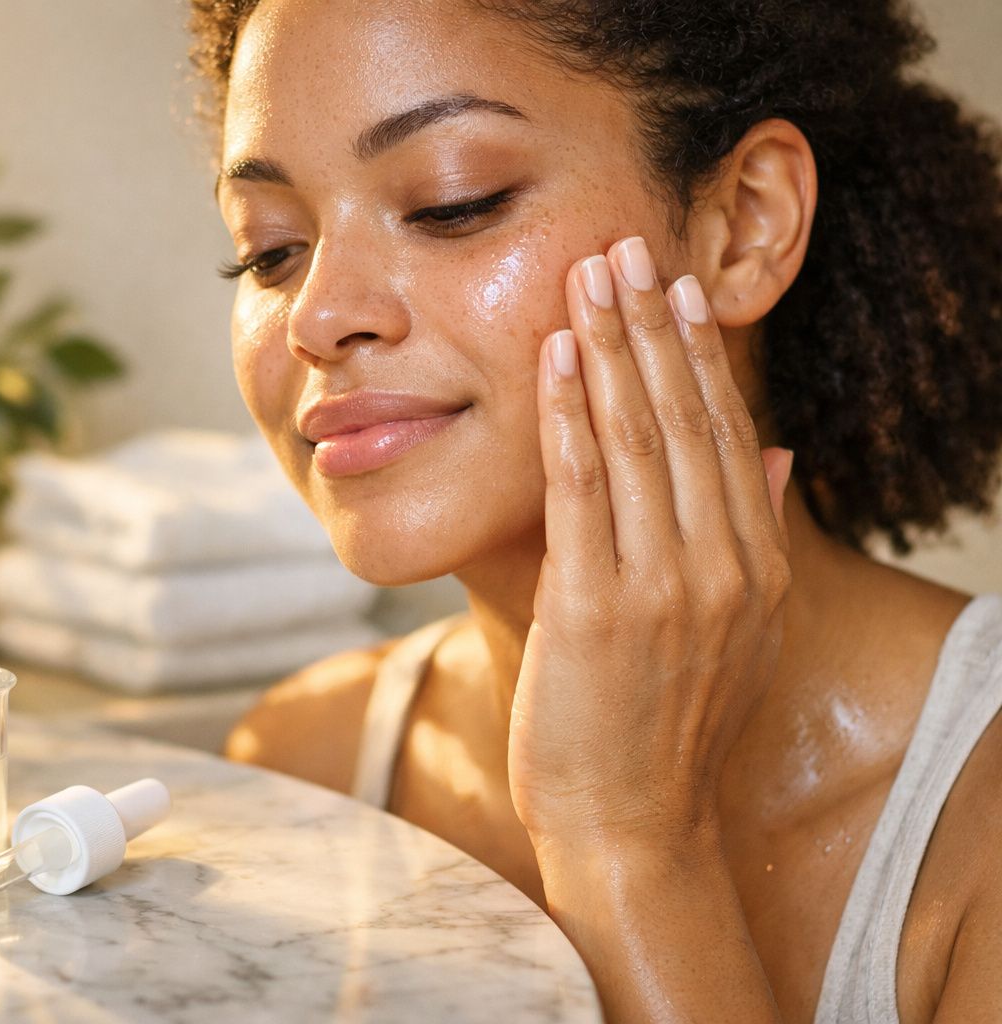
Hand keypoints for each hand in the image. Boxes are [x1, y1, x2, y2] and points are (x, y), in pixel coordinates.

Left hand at [508, 235, 794, 852]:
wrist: (630, 826)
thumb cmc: (659, 728)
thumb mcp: (731, 632)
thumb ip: (748, 536)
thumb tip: (771, 452)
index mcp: (753, 567)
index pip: (724, 433)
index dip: (695, 353)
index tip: (672, 285)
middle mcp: (720, 566)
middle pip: (685, 419)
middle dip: (649, 325)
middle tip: (623, 245)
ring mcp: (663, 586)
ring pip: (638, 439)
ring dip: (610, 348)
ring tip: (587, 275)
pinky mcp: (596, 606)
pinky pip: (582, 489)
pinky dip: (570, 415)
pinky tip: (556, 357)